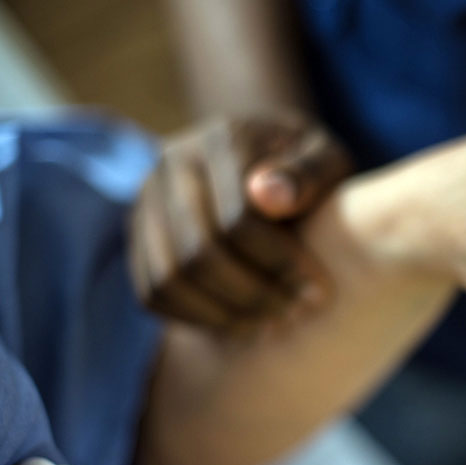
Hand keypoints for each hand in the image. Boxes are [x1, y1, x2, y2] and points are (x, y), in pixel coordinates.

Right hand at [129, 113, 350, 328]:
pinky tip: (239, 326)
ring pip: (169, 277)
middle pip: (199, 251)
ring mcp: (147, 199)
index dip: (280, 262)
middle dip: (253, 294)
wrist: (264, 158)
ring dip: (222, 314)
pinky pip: (151, 292)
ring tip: (270, 326)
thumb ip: (310, 173)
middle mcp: (172, 162)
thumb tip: (270, 196)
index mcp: (224, 138)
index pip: (239, 217)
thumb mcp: (327, 159)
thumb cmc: (306, 167)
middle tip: (295, 314)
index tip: (317, 290)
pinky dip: (193, 319)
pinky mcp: (138, 234)